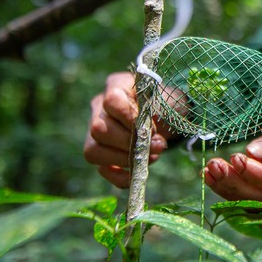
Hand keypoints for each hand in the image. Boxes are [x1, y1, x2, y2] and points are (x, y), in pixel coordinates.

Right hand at [83, 72, 172, 187]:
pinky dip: (119, 176)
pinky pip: (100, 169)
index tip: (152, 129)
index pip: (111, 100)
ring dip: (123, 159)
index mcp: (117, 86)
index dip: (130, 118)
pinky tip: (137, 173)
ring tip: (150, 158)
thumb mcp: (167, 100)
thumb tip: (149, 138)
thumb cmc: (167, 103)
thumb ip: (159, 113)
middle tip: (156, 147)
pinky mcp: (100, 153)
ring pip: (93, 150)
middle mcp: (99, 108)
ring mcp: (94, 131)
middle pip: (98, 128)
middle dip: (129, 143)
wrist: (168, 115)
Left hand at [203, 110, 261, 204]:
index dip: (259, 176)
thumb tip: (251, 153)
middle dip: (238, 183)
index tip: (237, 158)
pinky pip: (252, 198)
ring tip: (209, 170)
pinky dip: (230, 189)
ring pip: (257, 202)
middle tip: (216, 164)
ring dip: (229, 188)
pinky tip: (211, 176)